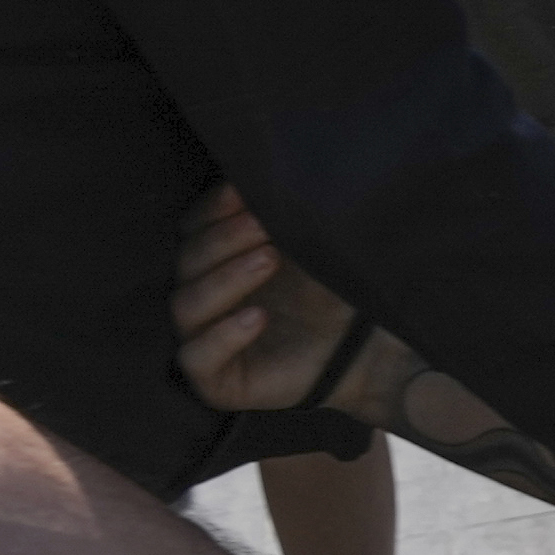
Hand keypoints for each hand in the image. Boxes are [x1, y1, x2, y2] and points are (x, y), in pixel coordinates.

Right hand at [171, 186, 411, 424]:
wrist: (368, 350)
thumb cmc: (334, 292)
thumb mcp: (311, 246)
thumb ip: (282, 213)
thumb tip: (261, 172)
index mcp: (215, 262)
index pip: (191, 228)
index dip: (213, 208)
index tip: (245, 189)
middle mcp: (201, 299)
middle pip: (186, 261)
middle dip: (224, 238)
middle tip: (265, 224)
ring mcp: (202, 341)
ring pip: (186, 306)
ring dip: (226, 278)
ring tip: (270, 259)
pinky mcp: (214, 382)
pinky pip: (196, 358)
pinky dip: (223, 335)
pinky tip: (258, 317)